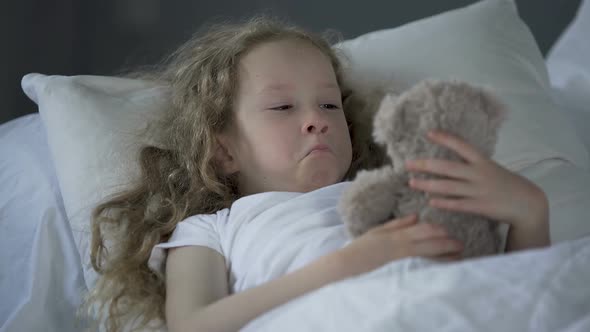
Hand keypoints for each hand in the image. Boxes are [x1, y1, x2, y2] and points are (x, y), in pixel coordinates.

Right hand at [337, 214, 463, 277]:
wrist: (347, 266)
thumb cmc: (361, 249)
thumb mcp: (378, 231)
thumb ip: (398, 224)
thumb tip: (415, 216)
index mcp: (398, 234)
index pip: (424, 228)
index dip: (439, 230)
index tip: (448, 232)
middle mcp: (404, 246)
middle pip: (433, 241)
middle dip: (449, 243)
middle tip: (460, 244)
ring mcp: (404, 261)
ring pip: (433, 256)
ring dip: (447, 255)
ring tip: (457, 256)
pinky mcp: (403, 273)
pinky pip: (425, 269)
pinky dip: (437, 268)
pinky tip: (446, 269)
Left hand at [404, 130, 548, 229]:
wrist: (526, 203)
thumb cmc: (504, 183)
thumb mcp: (490, 167)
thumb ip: (472, 163)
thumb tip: (451, 156)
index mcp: (482, 161)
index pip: (461, 145)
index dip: (444, 138)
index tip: (428, 133)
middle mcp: (478, 174)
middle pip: (447, 167)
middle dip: (425, 165)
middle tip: (407, 164)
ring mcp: (478, 190)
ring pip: (447, 186)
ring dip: (427, 185)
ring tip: (412, 183)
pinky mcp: (479, 206)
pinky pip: (457, 204)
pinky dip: (443, 202)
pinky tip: (430, 201)